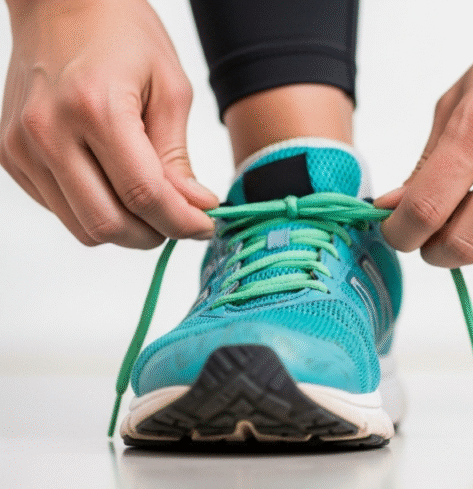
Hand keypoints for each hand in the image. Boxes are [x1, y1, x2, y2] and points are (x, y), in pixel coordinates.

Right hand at [0, 0, 217, 247]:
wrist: (60, 3)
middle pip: (107, 223)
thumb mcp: (169, 89)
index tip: (207, 225)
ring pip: (81, 226)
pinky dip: (94, 209)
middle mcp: (48, 131)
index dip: (182, 222)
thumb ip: (177, 156)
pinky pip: (58, 208)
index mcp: (95, 108)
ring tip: (153, 204)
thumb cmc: (122, 34)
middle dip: (155, 234)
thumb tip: (195, 207)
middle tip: (183, 221)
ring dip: (125, 229)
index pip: (143, 194)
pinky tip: (115, 184)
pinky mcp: (9, 155)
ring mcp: (21, 146)